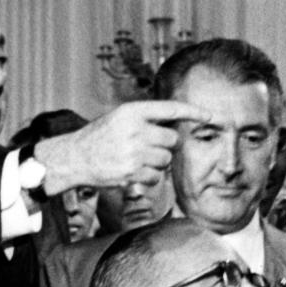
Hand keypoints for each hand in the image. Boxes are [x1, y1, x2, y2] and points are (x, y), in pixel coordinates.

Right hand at [33, 100, 210, 194]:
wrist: (75, 157)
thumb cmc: (101, 137)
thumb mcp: (120, 117)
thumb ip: (146, 118)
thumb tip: (176, 125)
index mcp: (132, 111)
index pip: (170, 109)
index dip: (192, 112)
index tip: (209, 116)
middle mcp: (135, 129)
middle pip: (172, 139)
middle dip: (166, 145)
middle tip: (149, 147)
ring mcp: (134, 151)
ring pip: (166, 159)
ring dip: (157, 162)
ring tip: (136, 159)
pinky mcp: (132, 172)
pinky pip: (156, 176)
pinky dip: (148, 177)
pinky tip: (133, 171)